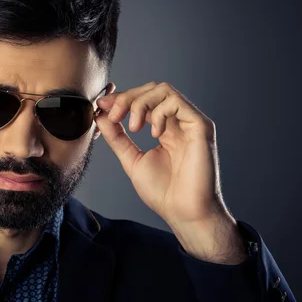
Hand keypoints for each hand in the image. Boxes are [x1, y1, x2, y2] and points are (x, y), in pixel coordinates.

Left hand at [95, 82, 245, 263]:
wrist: (184, 213)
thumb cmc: (164, 192)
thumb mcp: (131, 159)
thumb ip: (117, 137)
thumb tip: (101, 115)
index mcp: (165, 129)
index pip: (143, 100)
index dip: (121, 98)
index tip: (102, 105)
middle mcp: (179, 122)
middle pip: (152, 89)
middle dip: (127, 98)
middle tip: (114, 115)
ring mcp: (190, 123)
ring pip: (163, 90)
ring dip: (140, 103)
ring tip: (133, 127)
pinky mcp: (201, 126)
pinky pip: (177, 102)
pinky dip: (158, 112)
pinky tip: (153, 133)